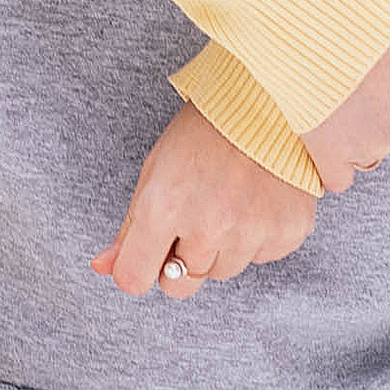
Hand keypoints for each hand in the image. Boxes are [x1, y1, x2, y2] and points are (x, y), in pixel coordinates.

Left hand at [92, 102, 317, 300]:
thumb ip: (130, 228)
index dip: (137, 268)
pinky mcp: (286, 233)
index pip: (134, 280)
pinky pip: (259, 258)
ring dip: (220, 248)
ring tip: (228, 201)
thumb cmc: (204, 132)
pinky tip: (256, 202)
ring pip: (221, 272)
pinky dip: (256, 238)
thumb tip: (103, 267)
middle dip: (179, 262)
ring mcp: (251, 233)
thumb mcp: (155, 173)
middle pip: (180, 285)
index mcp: (164, 209)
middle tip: (192, 220)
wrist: (269, 103)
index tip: (147, 254)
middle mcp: (208, 227)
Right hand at [307, 0, 389, 193]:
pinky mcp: (331, 152)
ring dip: (352, 129)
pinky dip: (328, 156)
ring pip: (365, 151)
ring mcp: (372, 145)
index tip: (385, 73)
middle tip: (358, 76)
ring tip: (334, 87)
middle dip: (381, 113)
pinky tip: (321, 124)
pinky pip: (335, 175)